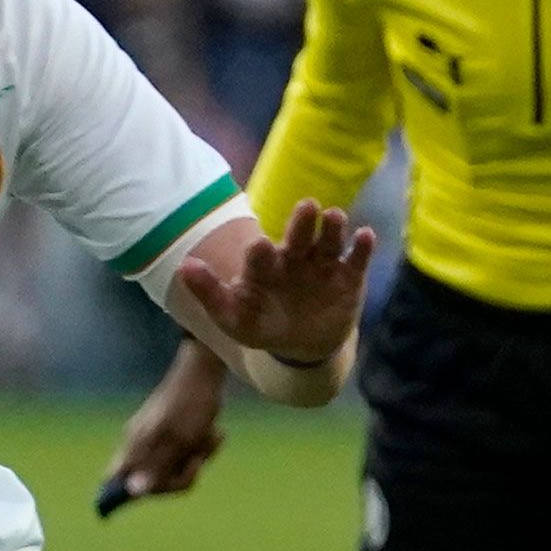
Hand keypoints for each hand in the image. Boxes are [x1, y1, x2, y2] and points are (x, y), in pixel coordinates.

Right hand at [101, 342, 228, 512]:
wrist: (206, 370)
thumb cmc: (191, 404)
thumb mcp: (179, 440)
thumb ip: (156, 466)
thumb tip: (132, 492)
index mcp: (135, 445)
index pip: (116, 481)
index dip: (138, 491)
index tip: (167, 483)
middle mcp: (139, 444)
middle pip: (154, 480)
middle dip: (182, 473)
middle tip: (198, 458)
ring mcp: (155, 438)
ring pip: (175, 468)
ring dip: (197, 458)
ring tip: (209, 437)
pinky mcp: (172, 433)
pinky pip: (186, 453)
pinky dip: (201, 447)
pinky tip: (214, 432)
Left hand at [180, 197, 374, 367]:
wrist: (301, 344)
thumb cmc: (262, 325)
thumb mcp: (234, 317)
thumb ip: (210, 293)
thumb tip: (184, 266)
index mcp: (265, 265)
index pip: (261, 256)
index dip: (261, 252)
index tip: (260, 245)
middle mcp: (295, 258)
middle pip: (299, 237)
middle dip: (302, 223)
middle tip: (307, 206)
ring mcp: (323, 265)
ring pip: (329, 241)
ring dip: (333, 228)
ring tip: (335, 216)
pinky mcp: (348, 277)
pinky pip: (355, 260)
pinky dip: (362, 248)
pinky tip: (366, 236)